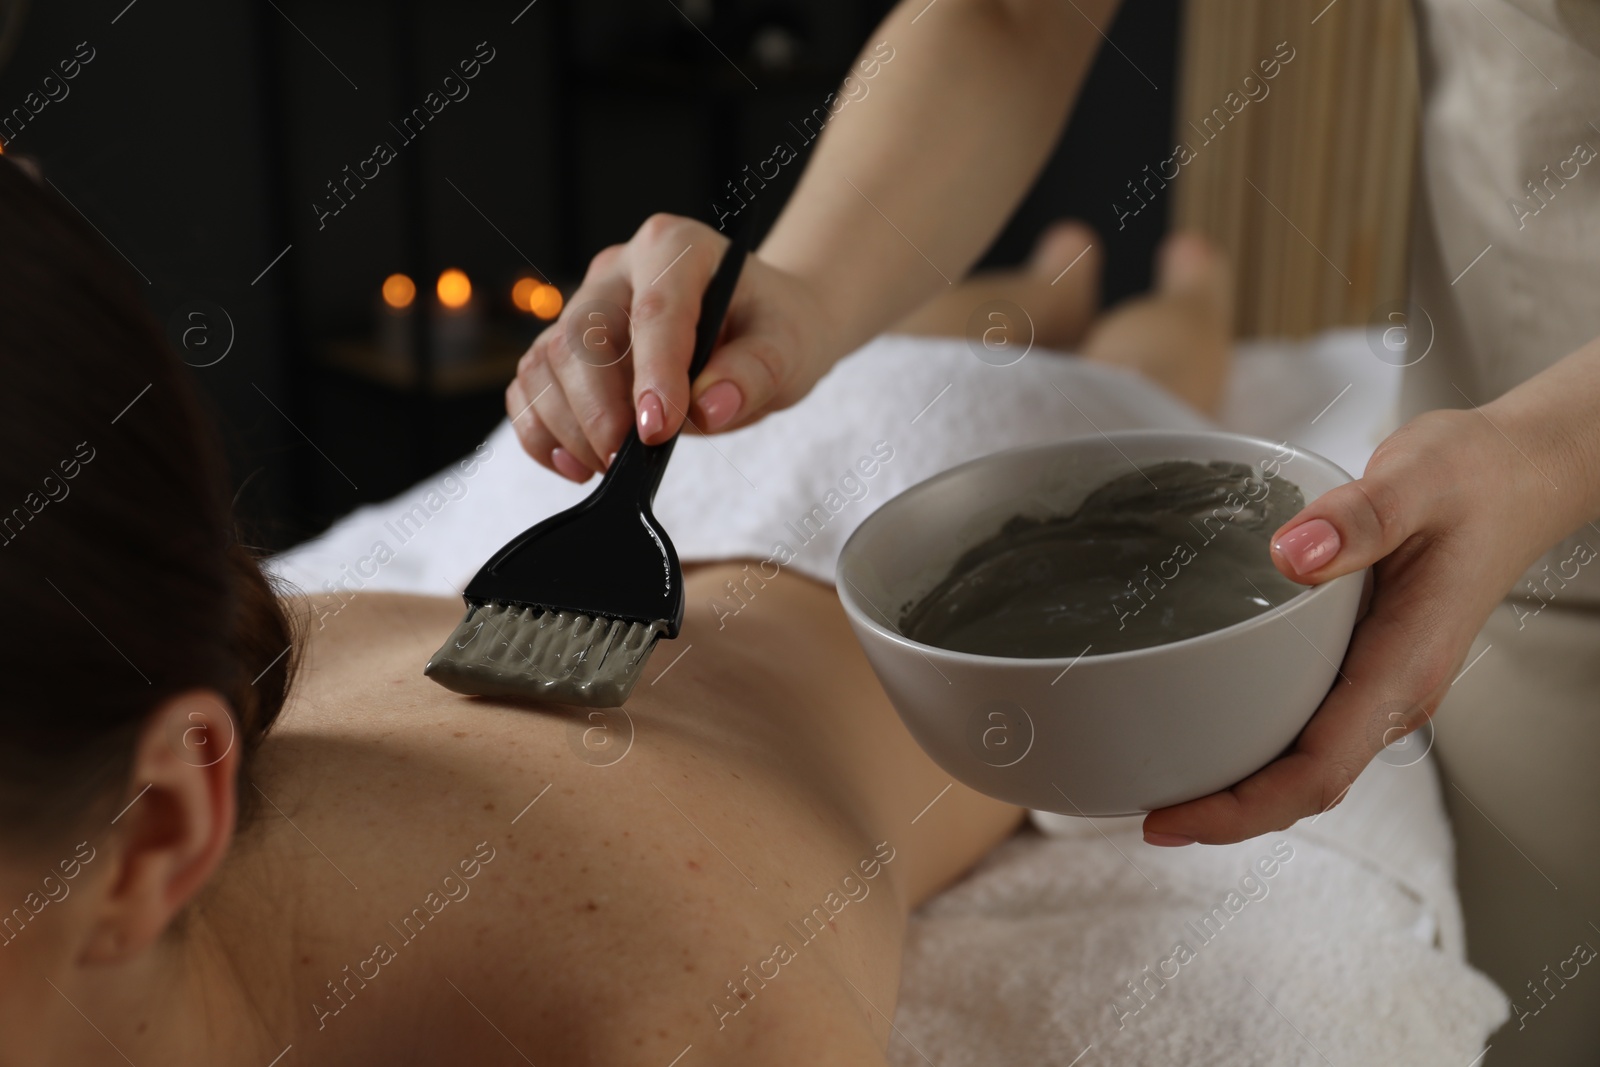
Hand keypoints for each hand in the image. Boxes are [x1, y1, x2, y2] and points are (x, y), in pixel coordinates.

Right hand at [506, 213, 837, 480]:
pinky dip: (540, 431)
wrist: (759, 328)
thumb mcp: (789, 348)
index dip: (652, 372)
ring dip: (567, 426)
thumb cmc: (774, 329)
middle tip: (627, 463)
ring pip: (545, 362)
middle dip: (599, 410)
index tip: (657, 430)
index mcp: (675, 248)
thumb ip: (754, 373)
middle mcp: (619, 269)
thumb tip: (710, 406)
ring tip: (610, 469)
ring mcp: (585, 305)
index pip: (655, 309)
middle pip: (582, 336)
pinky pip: (529, 385)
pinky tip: (576, 464)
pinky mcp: (564, 345)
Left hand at [1142, 407, 1560, 845]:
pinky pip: (1309, 723)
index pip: (1318, 770)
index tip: (1171, 818)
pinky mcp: (1366, 663)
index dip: (1241, 807)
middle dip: (1225, 813)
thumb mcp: (1420, 477)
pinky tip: (1206, 722)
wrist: (1521, 475)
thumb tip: (1291, 554)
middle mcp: (1392, 690)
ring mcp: (1380, 682)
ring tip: (1158, 780)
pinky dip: (1256, 741)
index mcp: (1404, 667)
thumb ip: (1361, 517)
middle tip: (1142, 814)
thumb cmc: (1474, 477)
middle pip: (1304, 785)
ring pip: (1306, 761)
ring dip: (1238, 785)